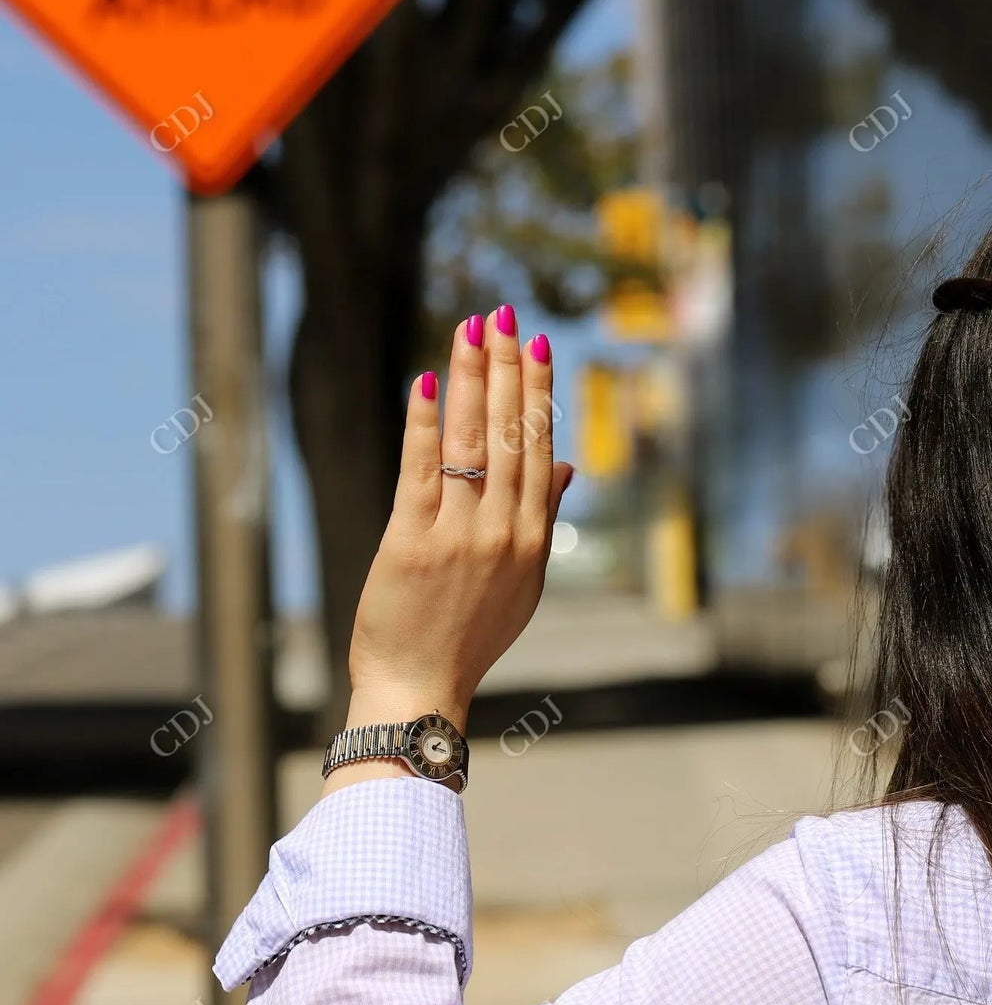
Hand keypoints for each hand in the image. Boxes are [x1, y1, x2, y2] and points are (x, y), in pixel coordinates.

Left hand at [342, 306, 572, 750]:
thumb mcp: (524, 584)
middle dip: (506, 368)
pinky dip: (425, 423)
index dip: (537, 392)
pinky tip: (428, 381)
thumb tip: (566, 466)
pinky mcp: (412, 541)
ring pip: (471, 442)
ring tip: (471, 330)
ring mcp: (460, 535)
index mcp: (534, 539)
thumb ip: (543, 519)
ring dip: (472, 379)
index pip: (539, 449)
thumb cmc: (469, 637)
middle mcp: (505, 531)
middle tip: (502, 316)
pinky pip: (421, 470)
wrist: (420, 688)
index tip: (534, 344)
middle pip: (509, 434)